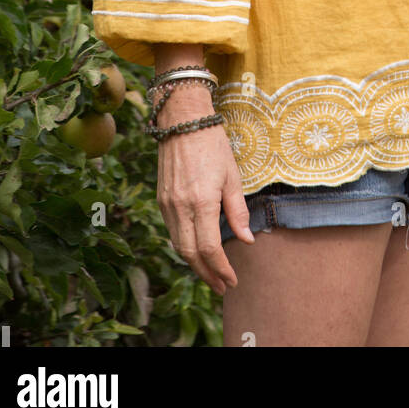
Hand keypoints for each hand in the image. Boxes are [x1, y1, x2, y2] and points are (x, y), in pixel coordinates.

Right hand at [156, 84, 254, 296]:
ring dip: (194, 264)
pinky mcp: (161, 199)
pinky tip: (197, 250)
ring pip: (178, 245)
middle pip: (190, 254)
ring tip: (212, 274)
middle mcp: (180, 207)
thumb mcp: (232, 175)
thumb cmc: (213, 144)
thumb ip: (238, 211)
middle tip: (222, 286)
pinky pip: (172, 231)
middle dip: (206, 274)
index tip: (232, 280)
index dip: (221, 268)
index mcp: (201, 201)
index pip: (209, 248)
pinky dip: (185, 246)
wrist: (182, 121)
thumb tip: (247, 240)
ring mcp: (167, 204)